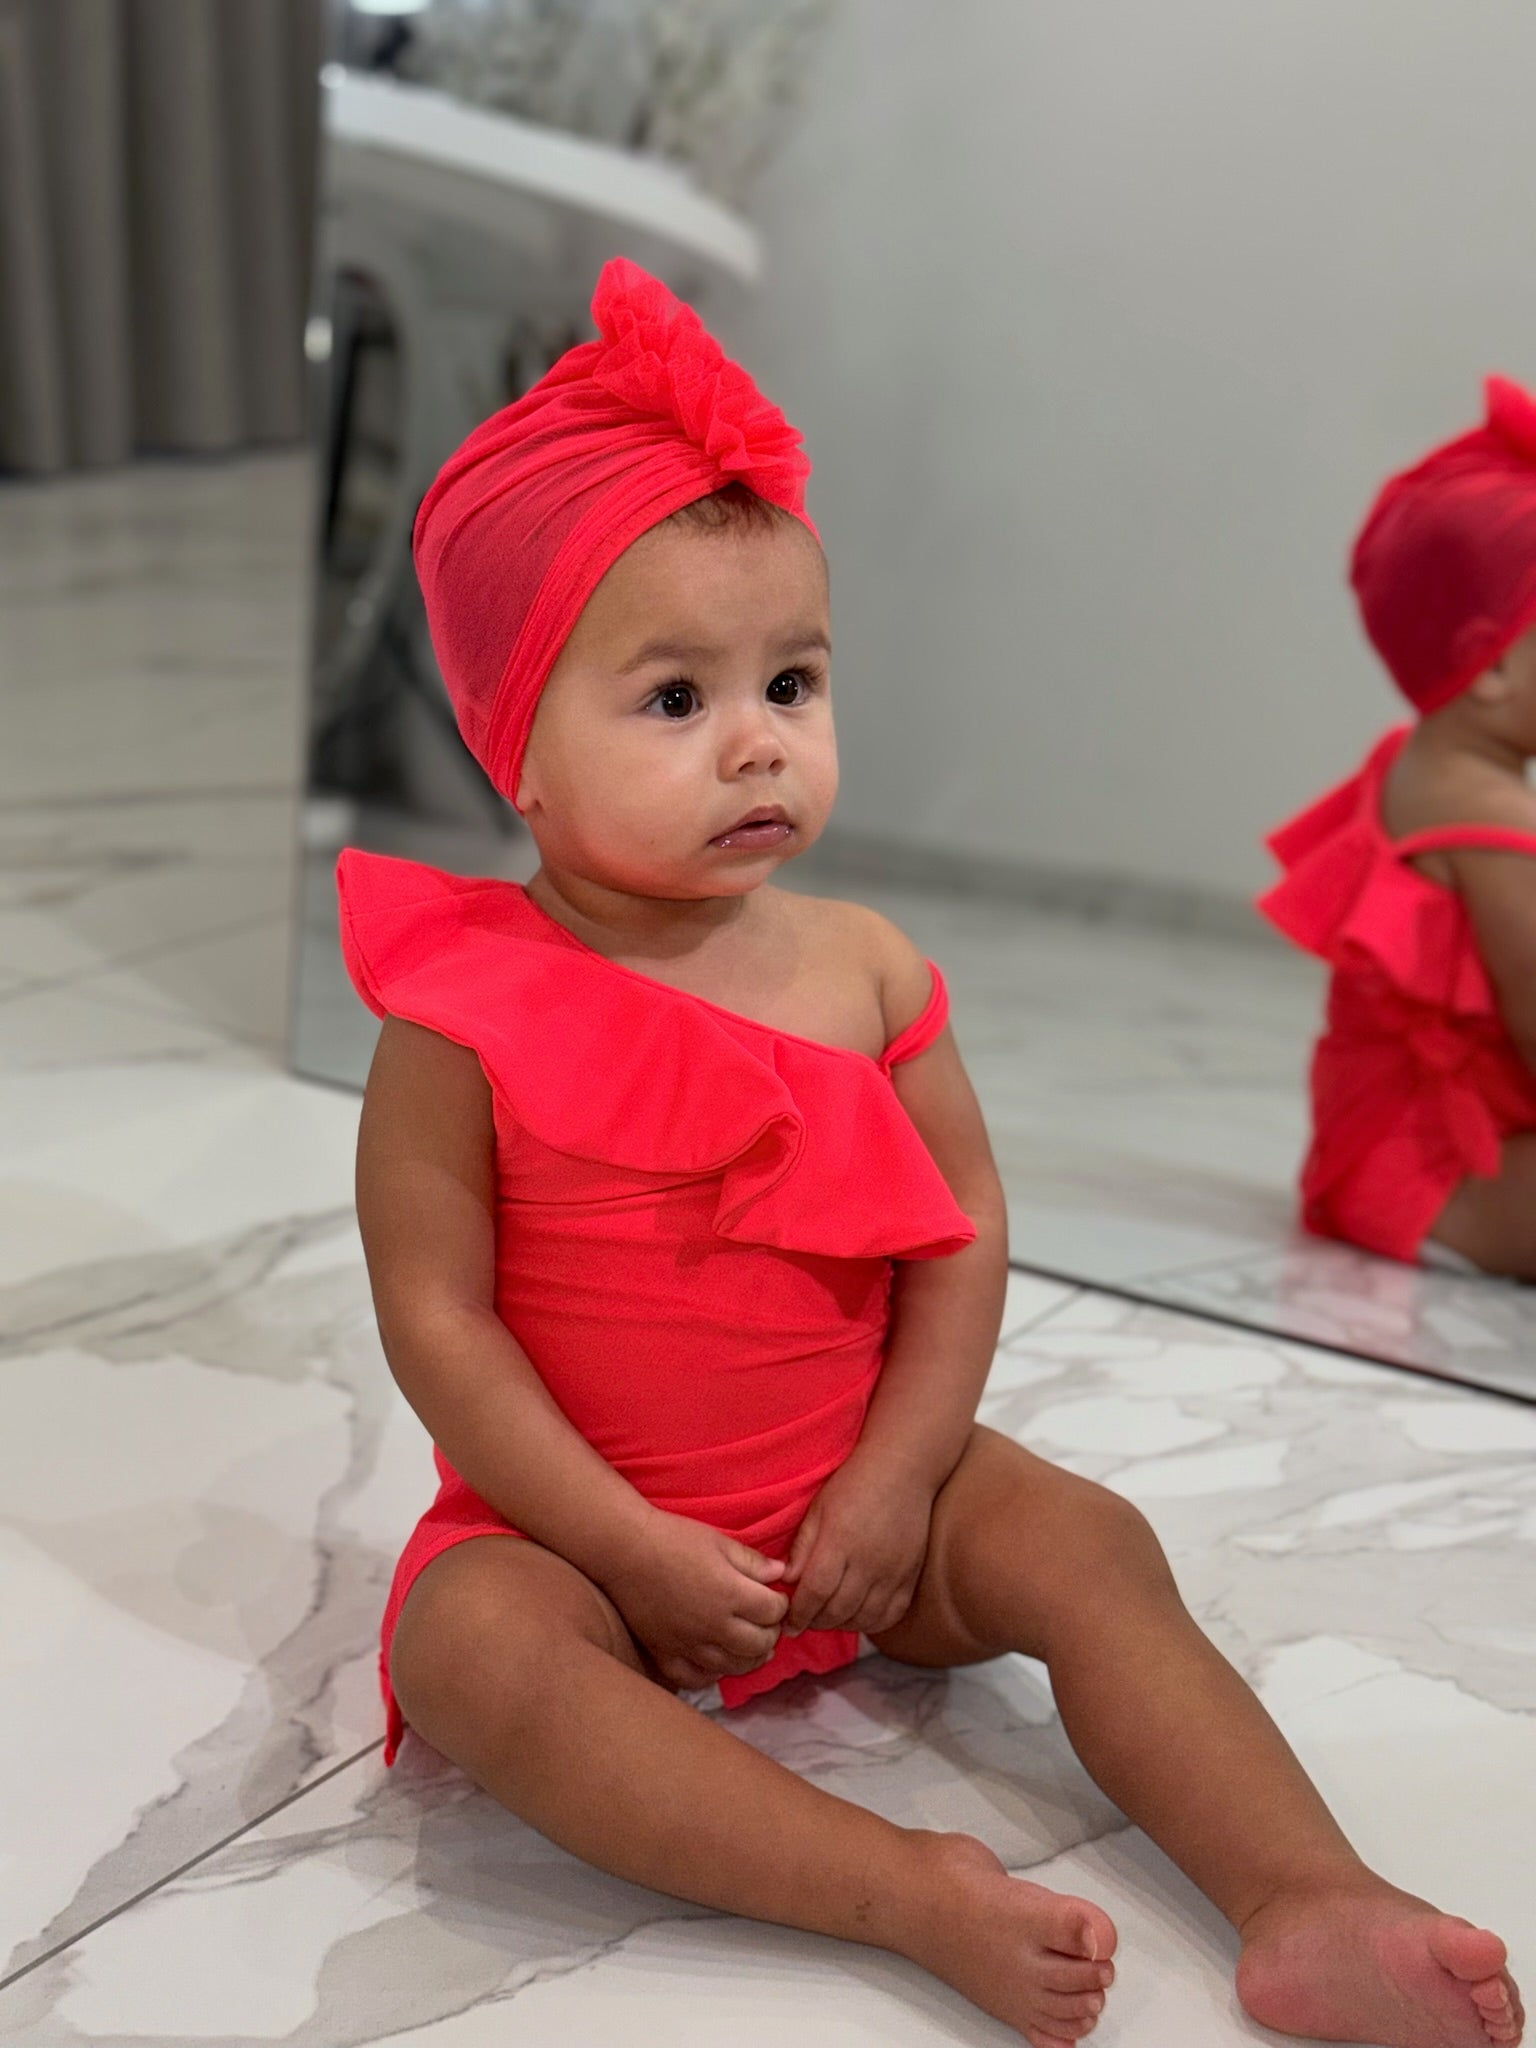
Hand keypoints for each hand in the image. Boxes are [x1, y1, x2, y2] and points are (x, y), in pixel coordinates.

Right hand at [600, 1511, 790, 1690]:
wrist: (625, 1550)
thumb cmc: (673, 1538)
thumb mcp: (719, 1541)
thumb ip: (752, 1562)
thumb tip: (781, 1574)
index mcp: (732, 1595)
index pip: (774, 1612)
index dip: (781, 1604)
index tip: (776, 1597)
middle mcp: (715, 1627)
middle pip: (759, 1644)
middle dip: (770, 1633)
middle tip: (766, 1622)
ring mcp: (689, 1645)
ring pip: (733, 1666)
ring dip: (749, 1657)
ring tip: (751, 1645)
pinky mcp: (665, 1653)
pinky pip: (694, 1678)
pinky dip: (711, 1675)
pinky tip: (716, 1663)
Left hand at [782, 1457, 934, 1637]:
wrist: (903, 1469)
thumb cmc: (854, 1484)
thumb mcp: (819, 1508)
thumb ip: (803, 1546)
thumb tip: (788, 1581)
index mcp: (841, 1541)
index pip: (816, 1592)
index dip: (799, 1614)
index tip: (788, 1623)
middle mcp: (869, 1562)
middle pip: (838, 1611)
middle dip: (815, 1622)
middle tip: (804, 1622)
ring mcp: (893, 1572)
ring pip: (863, 1618)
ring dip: (841, 1625)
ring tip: (828, 1618)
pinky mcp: (911, 1575)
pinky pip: (891, 1614)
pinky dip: (871, 1623)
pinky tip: (857, 1616)